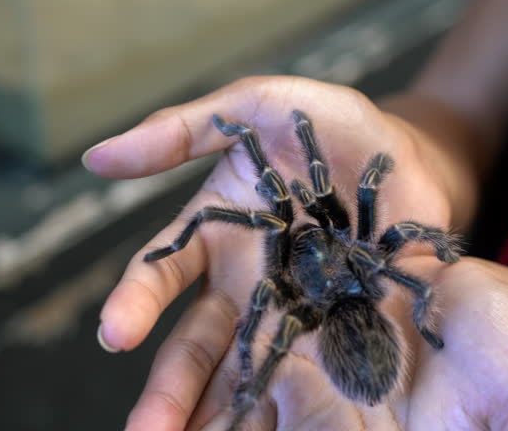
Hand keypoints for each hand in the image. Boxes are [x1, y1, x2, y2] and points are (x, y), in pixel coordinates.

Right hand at [83, 76, 507, 429]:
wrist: (411, 157)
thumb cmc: (328, 127)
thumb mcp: (253, 107)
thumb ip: (182, 130)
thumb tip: (96, 157)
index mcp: (215, 232)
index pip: (163, 272)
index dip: (137, 301)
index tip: (115, 334)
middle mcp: (244, 283)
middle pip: (196, 345)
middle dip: (167, 391)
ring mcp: (291, 312)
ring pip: (244, 374)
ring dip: (215, 416)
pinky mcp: (339, 332)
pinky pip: (309, 378)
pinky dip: (286, 413)